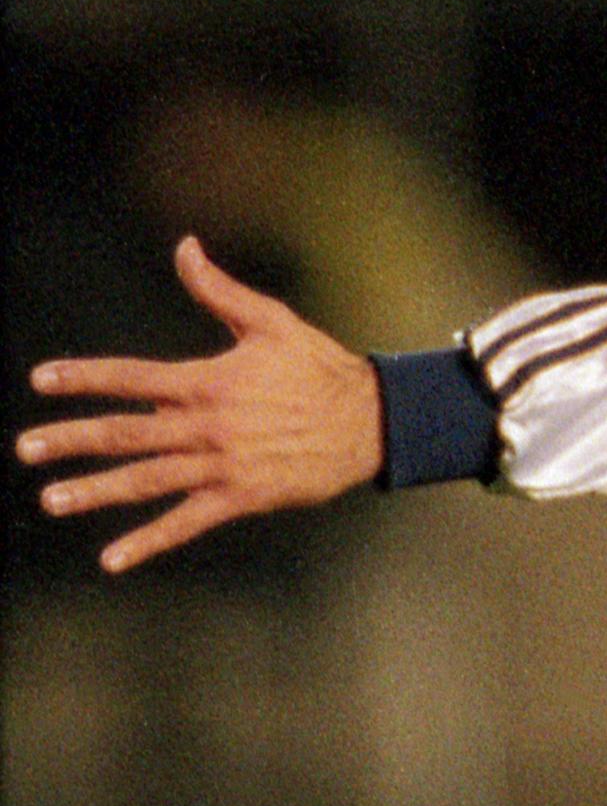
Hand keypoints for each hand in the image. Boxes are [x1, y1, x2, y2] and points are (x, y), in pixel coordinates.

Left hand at [20, 238, 383, 572]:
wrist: (373, 421)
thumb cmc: (320, 367)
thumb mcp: (271, 321)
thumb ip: (218, 289)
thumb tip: (184, 246)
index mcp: (207, 381)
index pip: (131, 378)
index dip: (84, 378)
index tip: (41, 380)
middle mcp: (207, 426)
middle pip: (126, 433)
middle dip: (72, 439)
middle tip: (26, 448)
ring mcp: (222, 466)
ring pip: (146, 480)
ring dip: (96, 490)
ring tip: (52, 499)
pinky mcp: (242, 497)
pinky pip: (186, 523)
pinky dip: (148, 542)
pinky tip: (111, 558)